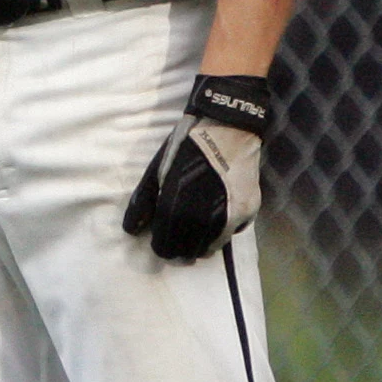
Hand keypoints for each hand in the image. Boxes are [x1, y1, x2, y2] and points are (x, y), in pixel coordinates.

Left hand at [123, 74, 271, 260]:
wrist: (229, 127)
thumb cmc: (187, 147)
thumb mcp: (158, 172)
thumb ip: (143, 203)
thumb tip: (132, 230)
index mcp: (178, 210)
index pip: (166, 248)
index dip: (161, 248)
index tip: (160, 242)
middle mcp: (206, 220)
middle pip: (190, 253)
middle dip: (180, 250)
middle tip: (177, 240)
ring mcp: (231, 217)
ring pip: (212, 247)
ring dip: (200, 244)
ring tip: (194, 230)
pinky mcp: (249, 211)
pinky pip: (231, 232)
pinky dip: (221, 231)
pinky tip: (215, 218)